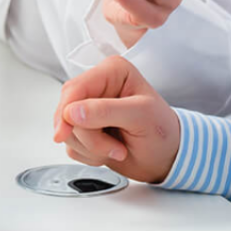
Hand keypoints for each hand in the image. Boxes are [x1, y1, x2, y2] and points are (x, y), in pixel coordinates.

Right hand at [53, 56, 179, 183]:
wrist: (167, 158)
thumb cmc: (162, 131)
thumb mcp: (140, 116)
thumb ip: (105, 111)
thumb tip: (72, 112)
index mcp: (111, 72)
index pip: (75, 88)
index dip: (66, 111)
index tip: (64, 132)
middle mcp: (97, 87)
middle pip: (66, 111)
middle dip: (88, 135)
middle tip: (115, 147)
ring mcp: (89, 109)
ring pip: (67, 130)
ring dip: (91, 148)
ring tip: (118, 149)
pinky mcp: (85, 129)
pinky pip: (72, 145)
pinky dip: (89, 155)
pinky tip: (110, 151)